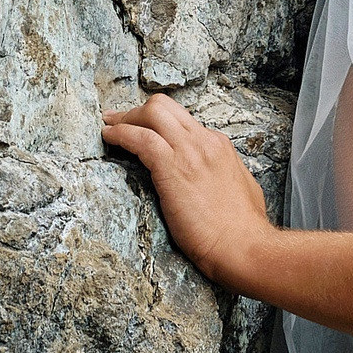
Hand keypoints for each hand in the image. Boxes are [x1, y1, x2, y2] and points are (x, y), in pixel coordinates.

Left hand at [101, 94, 276, 289]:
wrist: (243, 245)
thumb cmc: (243, 228)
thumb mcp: (241, 187)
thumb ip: (224, 172)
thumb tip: (214, 174)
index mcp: (218, 145)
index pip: (182, 121)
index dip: (160, 124)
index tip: (147, 131)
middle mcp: (203, 140)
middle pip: (164, 107)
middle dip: (138, 111)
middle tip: (121, 120)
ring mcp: (187, 150)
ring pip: (151, 114)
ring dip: (125, 119)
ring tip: (109, 127)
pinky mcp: (170, 166)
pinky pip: (139, 138)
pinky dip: (120, 134)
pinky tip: (109, 138)